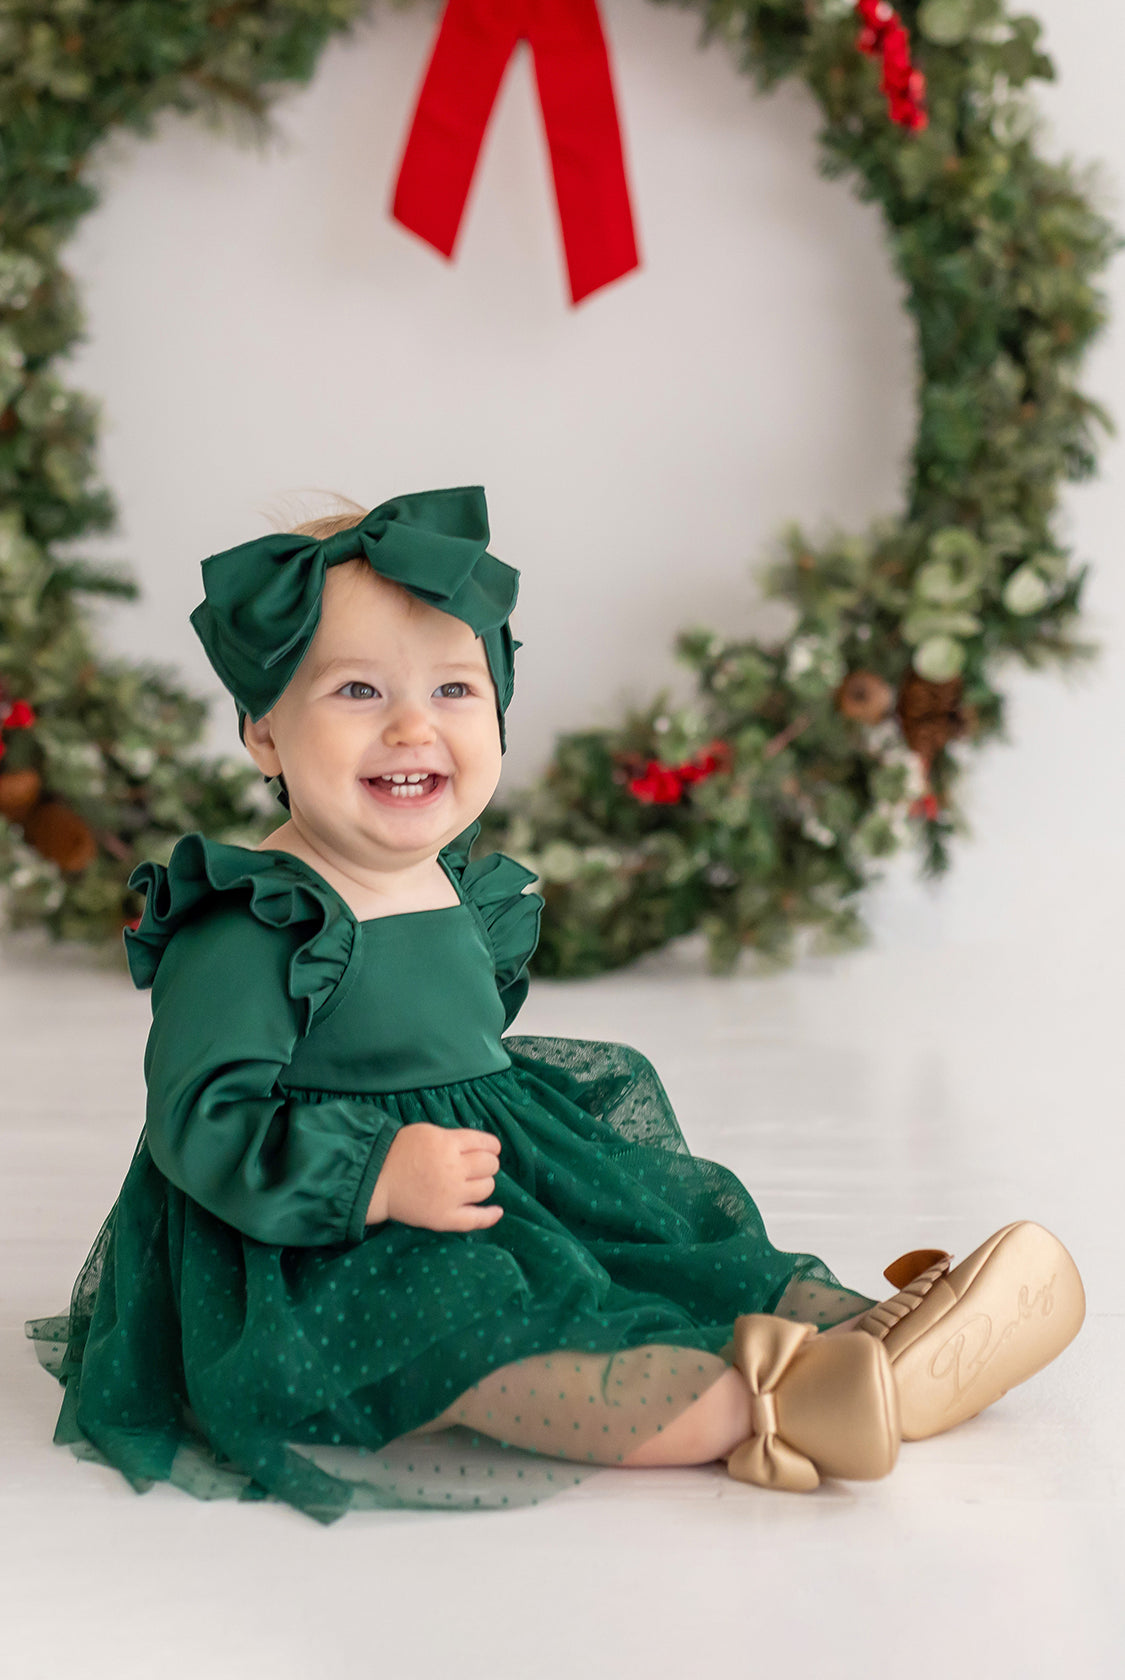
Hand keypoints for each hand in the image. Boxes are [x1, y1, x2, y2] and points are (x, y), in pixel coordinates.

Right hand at [366, 1123, 503, 1231]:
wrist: (375, 1180)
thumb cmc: (398, 1152)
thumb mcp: (427, 1132)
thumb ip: (453, 1138)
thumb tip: (479, 1146)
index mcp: (448, 1144)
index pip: (486, 1143)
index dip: (491, 1146)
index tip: (489, 1149)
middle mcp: (453, 1169)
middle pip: (489, 1165)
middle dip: (487, 1163)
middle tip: (475, 1165)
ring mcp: (451, 1195)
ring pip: (486, 1188)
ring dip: (484, 1183)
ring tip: (472, 1182)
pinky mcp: (444, 1217)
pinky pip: (475, 1219)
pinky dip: (490, 1216)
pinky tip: (498, 1211)